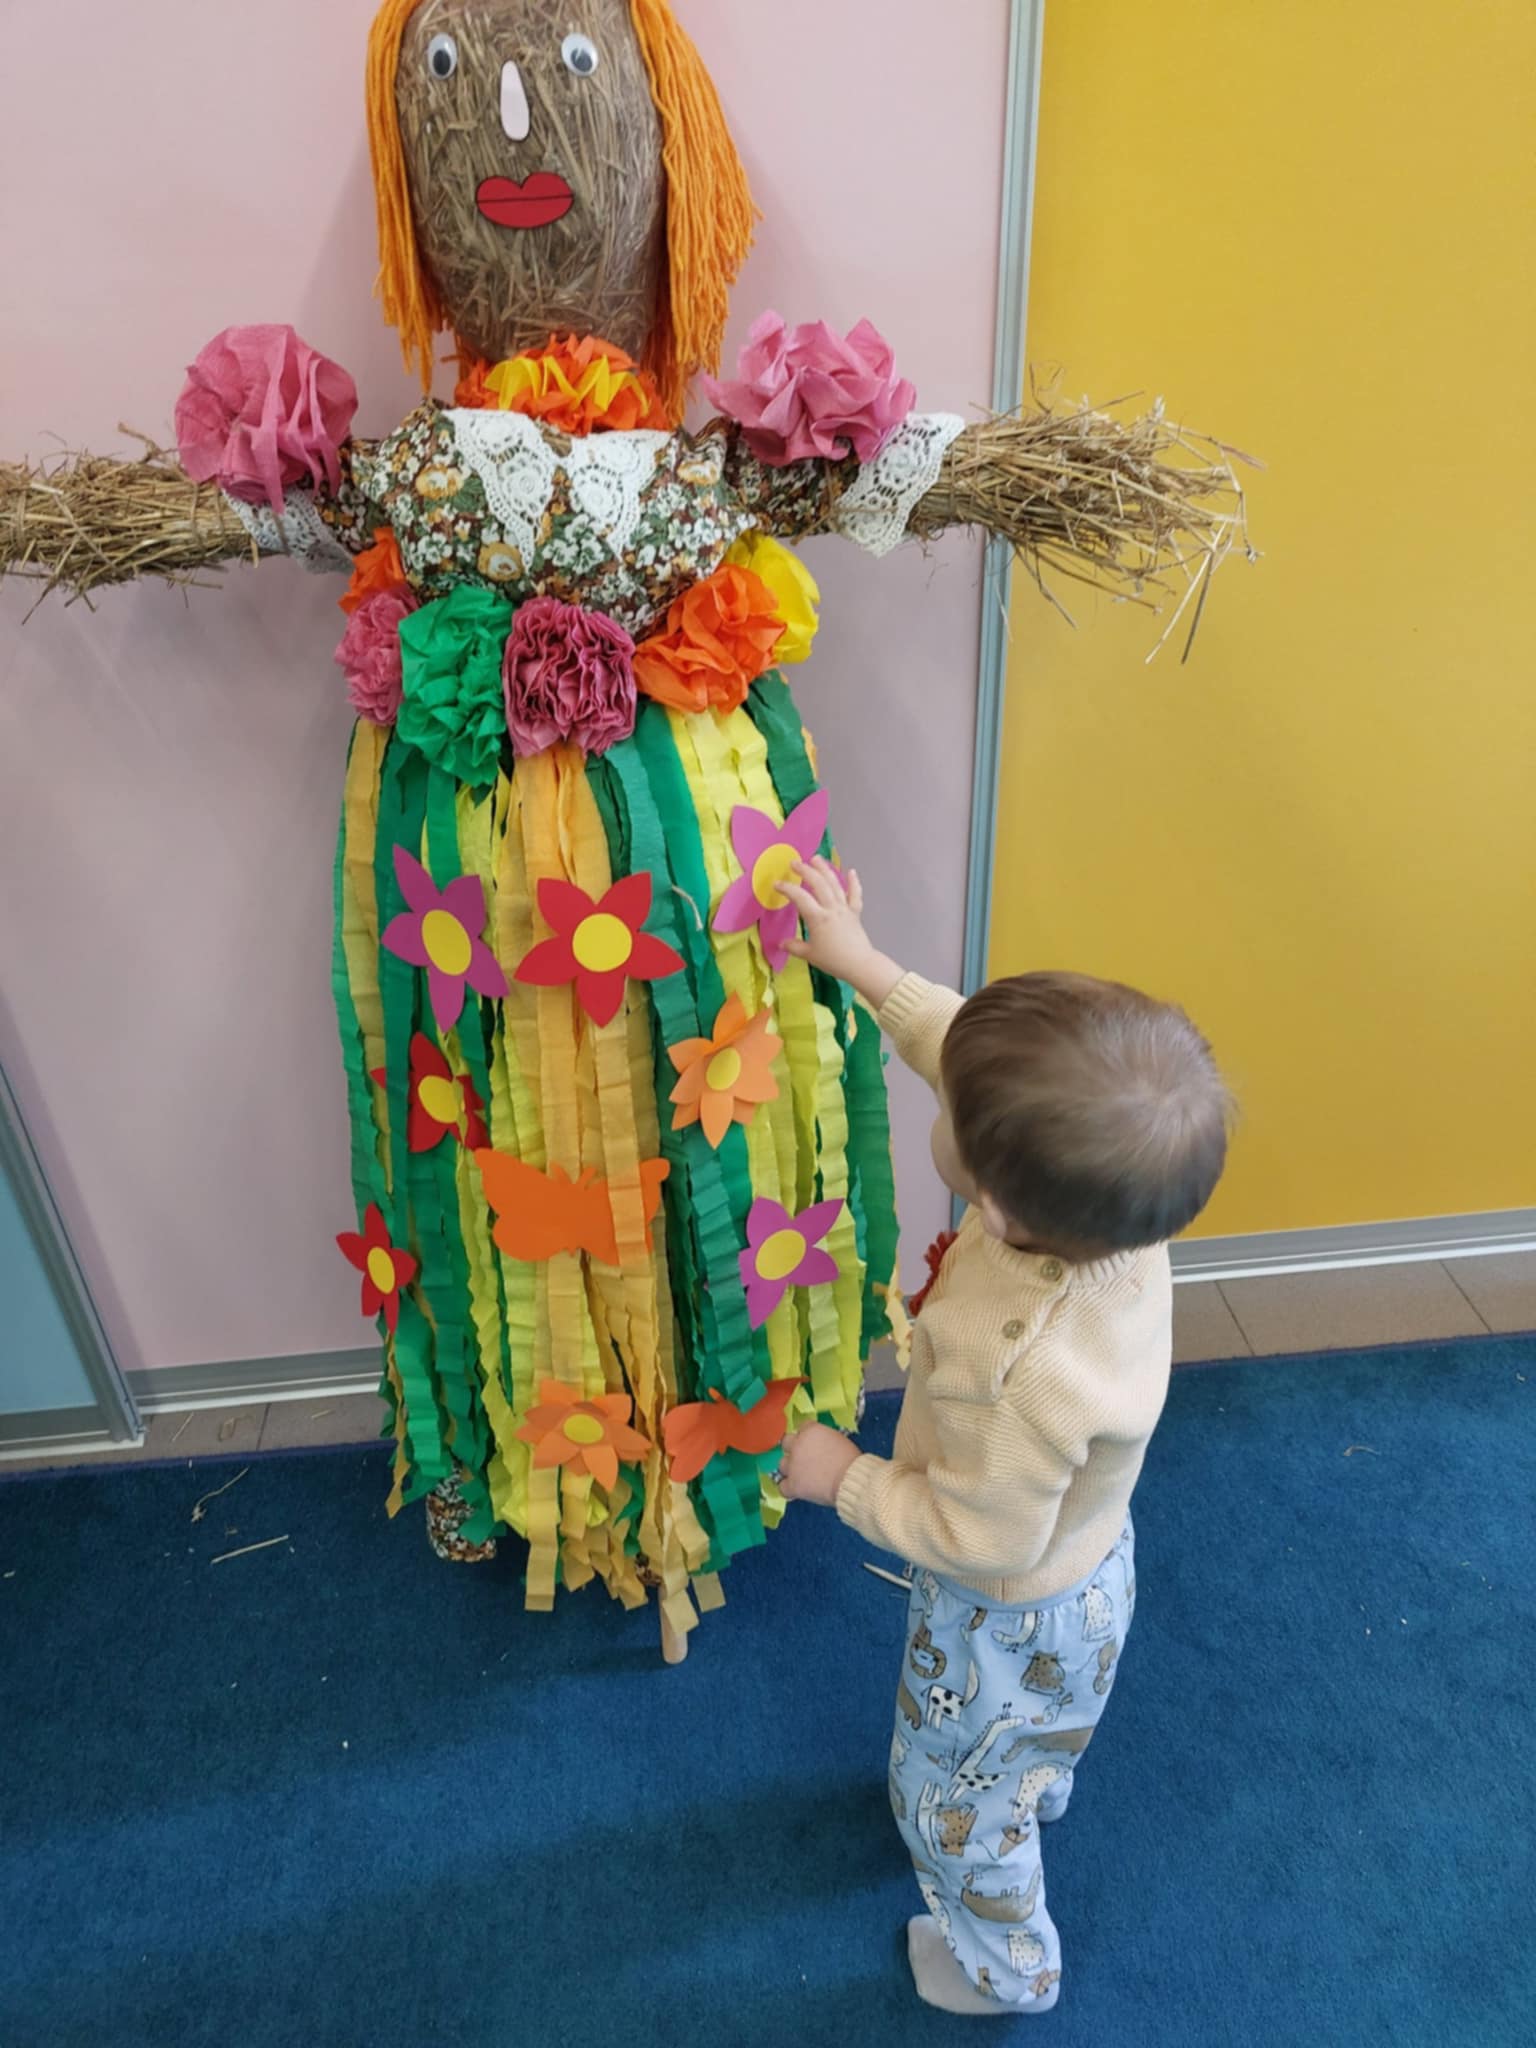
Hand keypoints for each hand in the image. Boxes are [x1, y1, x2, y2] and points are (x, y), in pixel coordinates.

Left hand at [778, 1421, 860, 1506]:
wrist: (850, 1479)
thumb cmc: (850, 1459)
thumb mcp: (838, 1440)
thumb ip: (824, 1440)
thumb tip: (821, 1448)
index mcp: (810, 1431)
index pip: (802, 1428)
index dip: (808, 1437)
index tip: (813, 1444)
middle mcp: (797, 1445)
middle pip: (786, 1443)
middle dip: (794, 1449)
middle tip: (805, 1458)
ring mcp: (792, 1465)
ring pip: (782, 1465)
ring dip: (790, 1469)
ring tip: (802, 1476)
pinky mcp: (793, 1484)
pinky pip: (782, 1487)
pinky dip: (789, 1489)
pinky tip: (797, 1490)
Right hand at [780, 858, 903, 1007]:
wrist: (860, 964)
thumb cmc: (833, 960)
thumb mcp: (809, 955)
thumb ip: (794, 947)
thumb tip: (781, 944)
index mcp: (818, 918)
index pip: (800, 898)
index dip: (787, 889)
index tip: (777, 884)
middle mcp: (831, 909)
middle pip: (818, 884)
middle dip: (805, 871)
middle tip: (794, 863)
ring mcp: (845, 908)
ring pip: (834, 884)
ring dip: (825, 869)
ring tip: (816, 858)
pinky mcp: (855, 912)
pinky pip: (855, 895)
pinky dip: (854, 882)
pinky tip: (851, 871)